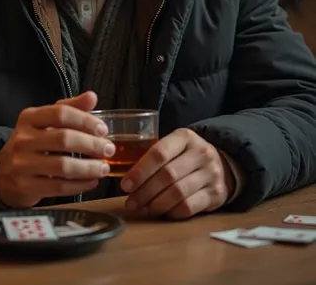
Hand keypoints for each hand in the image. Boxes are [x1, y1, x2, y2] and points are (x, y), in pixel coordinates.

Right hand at [0, 91, 114, 207]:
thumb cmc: (32, 143)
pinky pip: (58, 186)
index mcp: (29, 117)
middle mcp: (22, 138)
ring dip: (89, 167)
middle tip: (109, 149)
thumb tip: (92, 96)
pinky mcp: (24, 186)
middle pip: (64, 139)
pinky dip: (80, 185)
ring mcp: (21, 164)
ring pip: (62, 165)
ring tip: (103, 168)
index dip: (85, 120)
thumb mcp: (46, 122)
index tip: (103, 129)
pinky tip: (92, 182)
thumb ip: (70, 108)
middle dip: (91, 145)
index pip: (61, 113)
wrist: (2, 174)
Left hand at [120, 128, 234, 218]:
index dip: (140, 171)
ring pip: (177, 193)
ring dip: (155, 204)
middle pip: (167, 175)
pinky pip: (189, 207)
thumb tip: (126, 180)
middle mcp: (201, 153)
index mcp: (185, 137)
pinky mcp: (217, 194)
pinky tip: (161, 213)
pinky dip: (171, 212)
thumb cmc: (187, 156)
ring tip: (142, 209)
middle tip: (130, 203)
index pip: (159, 153)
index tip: (125, 185)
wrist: (223, 165)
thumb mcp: (175, 147)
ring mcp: (211, 174)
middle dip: (145, 191)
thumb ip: (154, 157)